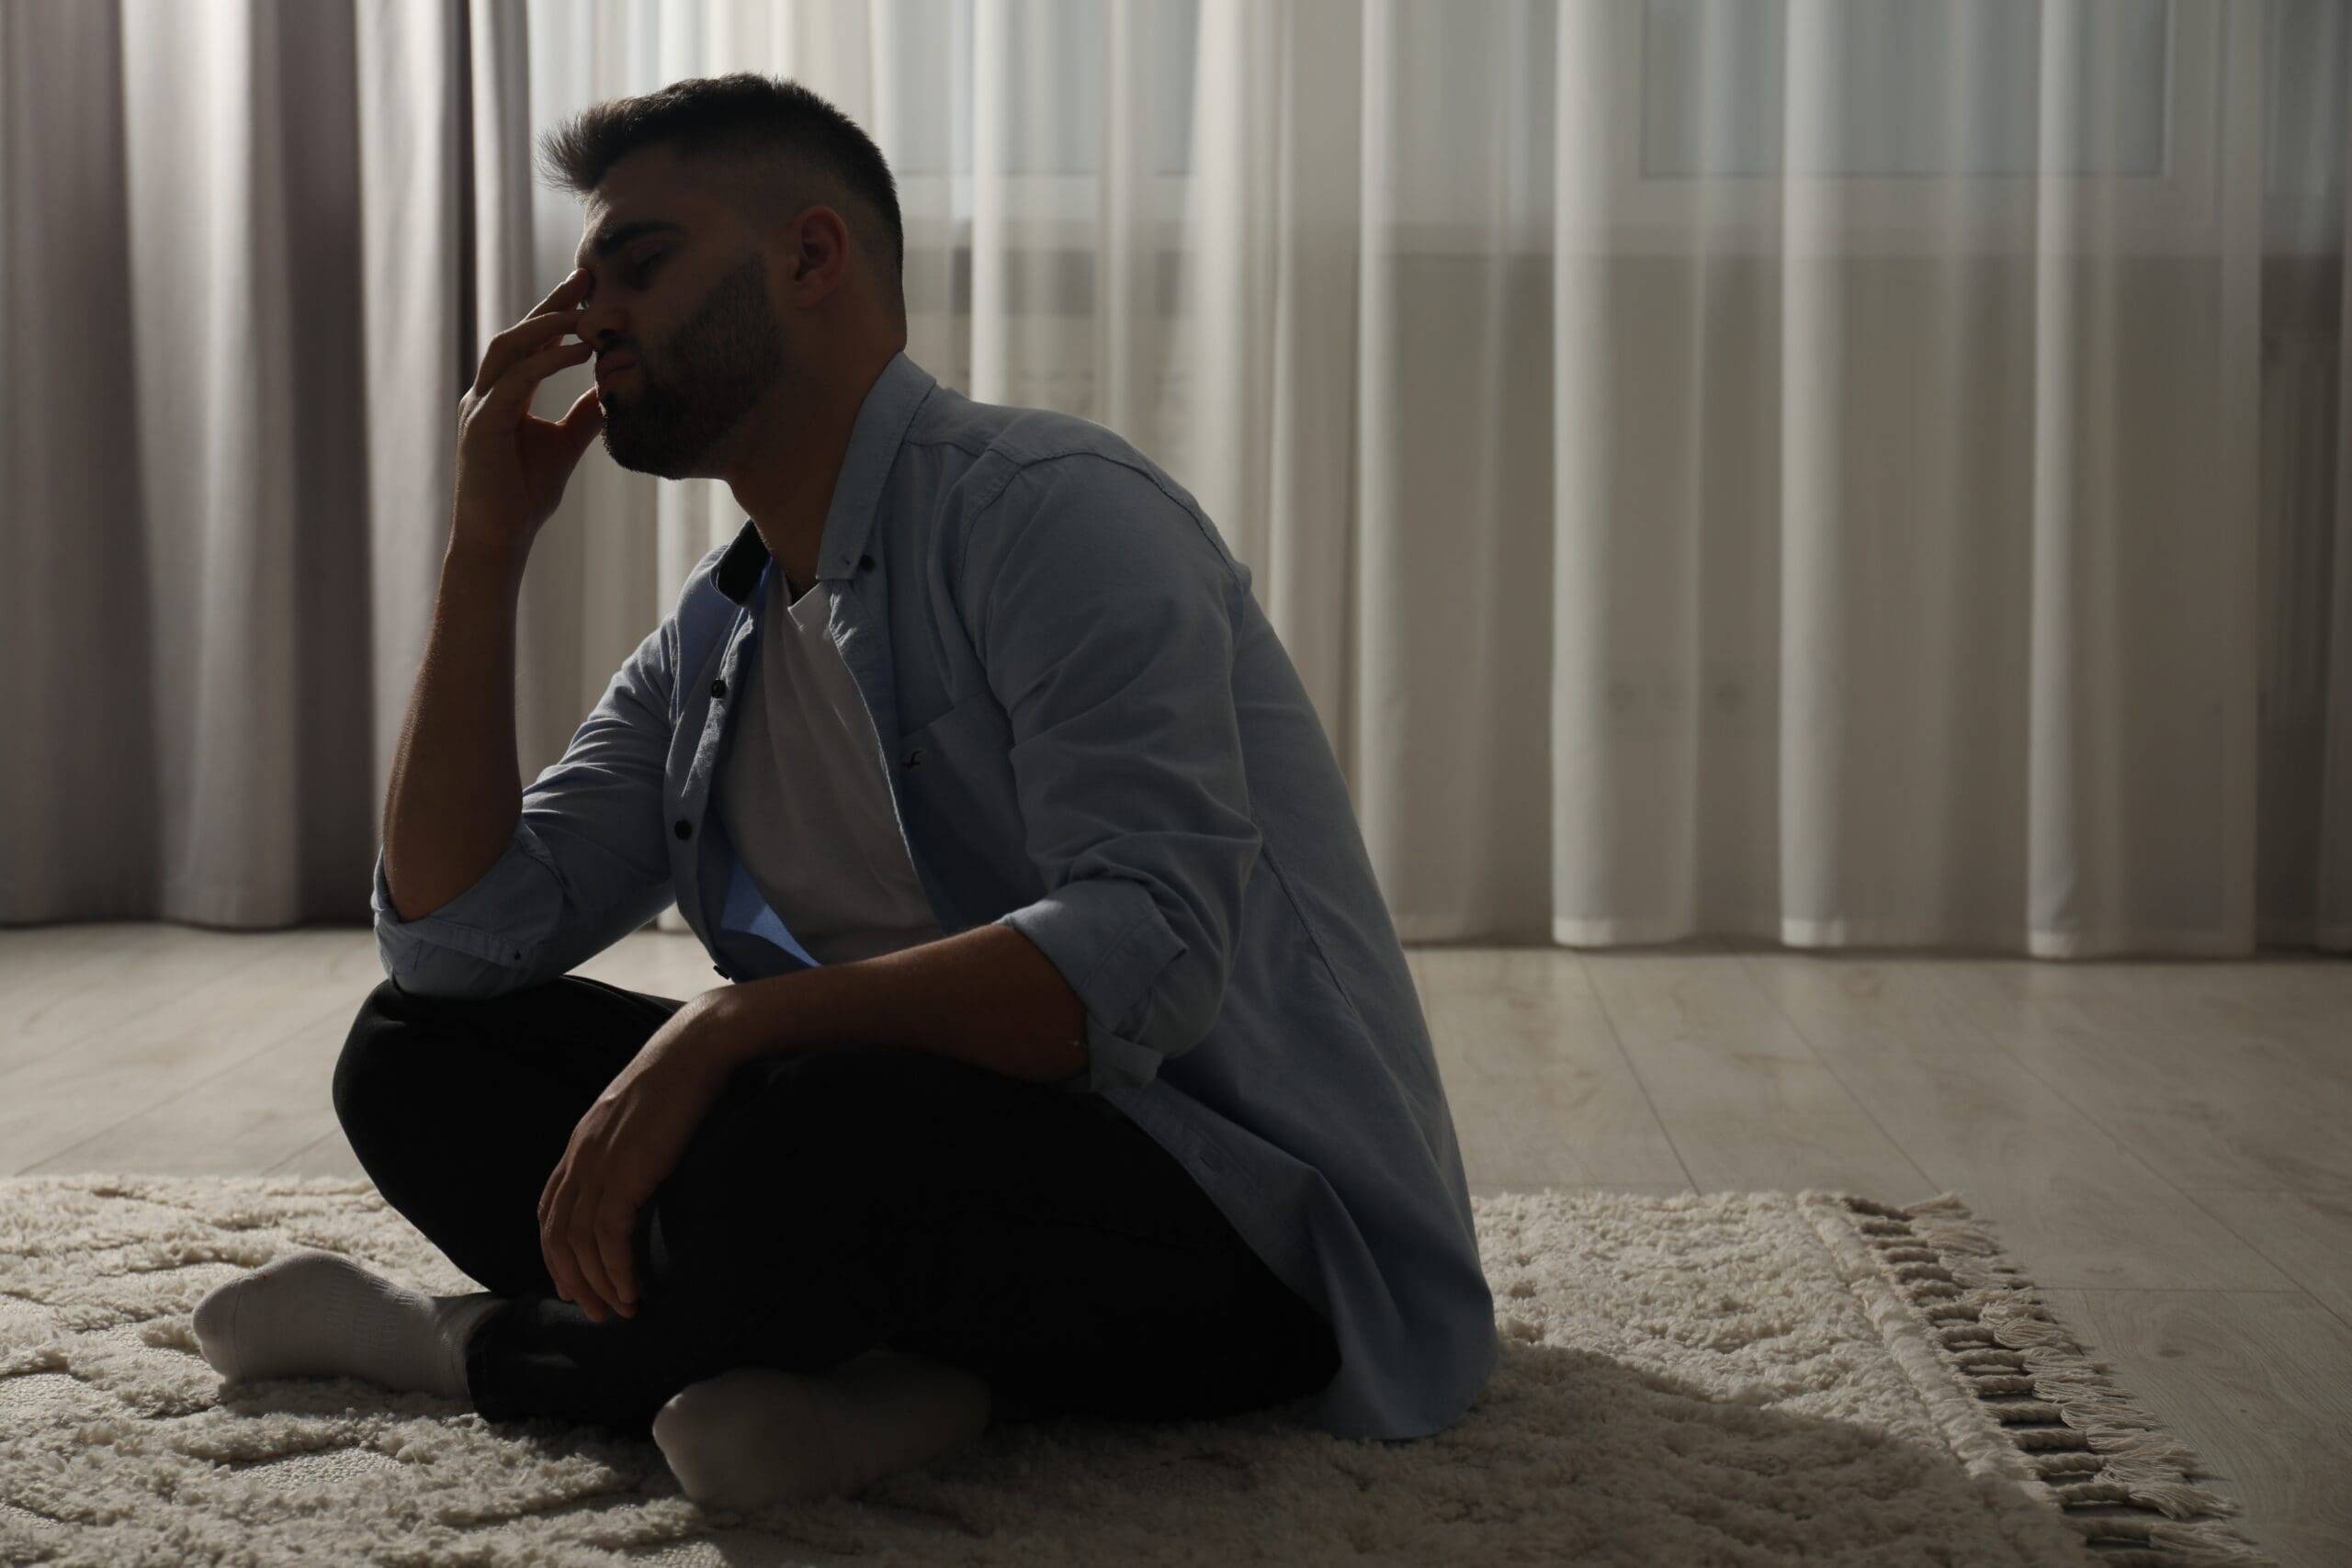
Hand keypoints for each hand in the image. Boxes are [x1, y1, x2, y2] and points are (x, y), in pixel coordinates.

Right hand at [452, 268, 603, 557]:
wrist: (499, 540)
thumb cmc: (524, 497)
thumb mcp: (565, 447)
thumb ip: (584, 416)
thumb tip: (610, 387)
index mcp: (501, 396)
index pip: (529, 343)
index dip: (555, 313)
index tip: (586, 287)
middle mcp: (484, 394)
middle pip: (516, 334)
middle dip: (551, 305)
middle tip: (587, 277)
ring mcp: (479, 407)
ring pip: (509, 349)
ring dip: (548, 326)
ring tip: (585, 313)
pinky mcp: (481, 426)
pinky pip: (515, 382)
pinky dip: (546, 362)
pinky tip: (577, 352)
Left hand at [538, 991, 740, 1321]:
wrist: (698, 1049)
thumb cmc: (682, 1077)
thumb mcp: (642, 1115)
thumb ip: (629, 1143)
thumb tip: (642, 1172)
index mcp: (582, 1144)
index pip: (551, 1209)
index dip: (557, 1251)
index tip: (575, 1281)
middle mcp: (581, 1157)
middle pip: (558, 1234)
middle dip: (573, 1279)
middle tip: (596, 1311)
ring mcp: (600, 1165)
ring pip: (581, 1242)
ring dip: (598, 1283)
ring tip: (621, 1309)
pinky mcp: (626, 1173)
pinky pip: (609, 1236)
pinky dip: (616, 1269)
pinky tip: (632, 1289)